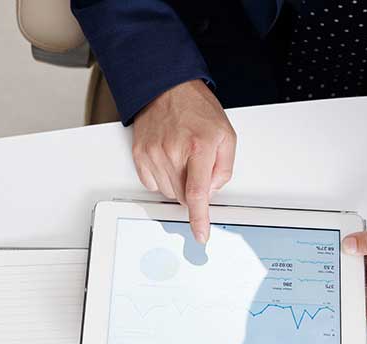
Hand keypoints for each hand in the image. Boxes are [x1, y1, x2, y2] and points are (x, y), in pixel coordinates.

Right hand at [132, 79, 236, 243]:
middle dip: (192, 190)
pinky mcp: (140, 154)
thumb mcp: (226, 135)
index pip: (197, 193)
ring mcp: (153, 153)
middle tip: (196, 166)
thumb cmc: (197, 109)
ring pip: (167, 192)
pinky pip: (151, 184)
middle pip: (182, 196)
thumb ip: (224, 168)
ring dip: (177, 183)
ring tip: (182, 158)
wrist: (166, 87)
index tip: (201, 234)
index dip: (199, 218)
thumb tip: (212, 191)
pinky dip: (162, 178)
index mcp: (198, 147)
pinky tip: (167, 159)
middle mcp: (173, 151)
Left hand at [341, 199, 366, 325]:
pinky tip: (350, 246)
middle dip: (349, 285)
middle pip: (364, 292)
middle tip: (334, 275)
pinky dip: (358, 252)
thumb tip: (350, 246)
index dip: (356, 314)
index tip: (339, 308)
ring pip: (362, 274)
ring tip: (341, 256)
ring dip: (353, 266)